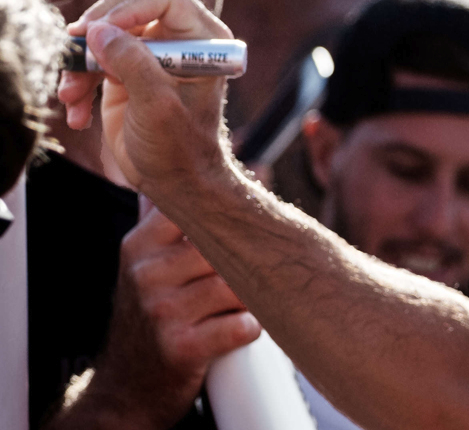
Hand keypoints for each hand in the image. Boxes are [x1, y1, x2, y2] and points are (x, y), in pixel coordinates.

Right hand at [57, 0, 232, 193]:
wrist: (174, 179)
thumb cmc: (180, 147)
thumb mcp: (158, 107)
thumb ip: (132, 64)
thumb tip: (99, 31)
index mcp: (203, 39)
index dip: (130, 6)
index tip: (101, 31)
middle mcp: (177, 37)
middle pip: (129, 0)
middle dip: (98, 25)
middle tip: (77, 48)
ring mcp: (150, 50)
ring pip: (103, 29)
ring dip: (81, 61)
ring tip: (72, 94)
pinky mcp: (125, 67)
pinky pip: (92, 56)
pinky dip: (78, 80)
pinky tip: (77, 112)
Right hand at [57, 199, 260, 428]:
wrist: (127, 387)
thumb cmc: (151, 316)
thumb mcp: (145, 263)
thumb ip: (167, 218)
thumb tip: (205, 167)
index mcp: (139, 245)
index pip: (197, 209)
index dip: (233, 214)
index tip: (252, 218)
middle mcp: (146, 274)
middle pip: (226, 248)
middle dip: (246, 263)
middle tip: (254, 273)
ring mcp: (162, 311)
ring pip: (238, 286)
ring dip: (250, 297)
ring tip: (238, 305)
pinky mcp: (182, 348)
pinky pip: (242, 325)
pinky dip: (249, 328)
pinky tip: (237, 330)